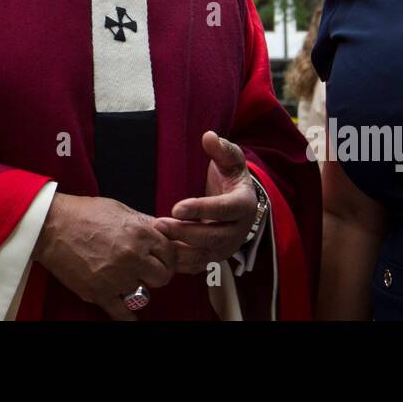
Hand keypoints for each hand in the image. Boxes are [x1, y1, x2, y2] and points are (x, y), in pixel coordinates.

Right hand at [32, 192, 174, 320]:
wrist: (50, 226)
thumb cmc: (83, 213)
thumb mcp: (119, 209)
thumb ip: (143, 223)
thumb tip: (163, 232)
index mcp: (140, 232)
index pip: (170, 253)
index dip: (166, 257)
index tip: (160, 259)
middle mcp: (133, 256)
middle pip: (163, 277)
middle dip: (157, 274)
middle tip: (147, 272)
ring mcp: (117, 277)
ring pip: (144, 294)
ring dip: (137, 288)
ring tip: (126, 280)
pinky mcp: (100, 293)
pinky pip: (123, 313)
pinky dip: (128, 316)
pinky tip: (130, 315)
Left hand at [153, 131, 257, 273]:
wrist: (238, 200)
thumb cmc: (231, 176)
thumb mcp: (230, 159)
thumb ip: (221, 148)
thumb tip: (209, 136)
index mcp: (244, 204)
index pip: (225, 209)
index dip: (202, 209)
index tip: (177, 207)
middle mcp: (240, 229)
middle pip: (214, 237)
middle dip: (185, 233)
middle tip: (159, 224)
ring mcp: (228, 246)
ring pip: (206, 256)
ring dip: (181, 251)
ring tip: (157, 239)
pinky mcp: (216, 256)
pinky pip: (199, 265)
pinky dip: (182, 263)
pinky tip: (162, 253)